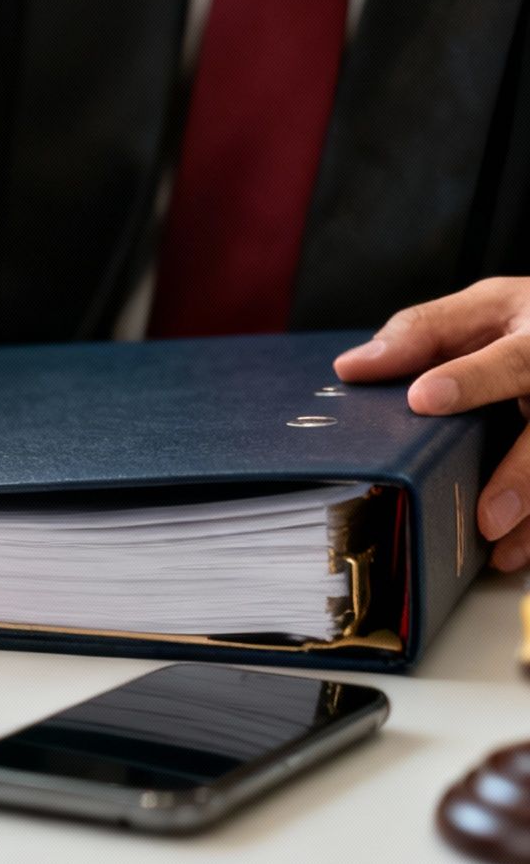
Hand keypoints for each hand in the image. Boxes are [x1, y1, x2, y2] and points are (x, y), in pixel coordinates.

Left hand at [334, 278, 529, 570]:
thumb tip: (352, 367)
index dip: (470, 379)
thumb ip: (421, 334)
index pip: (512, 359)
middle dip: (521, 474)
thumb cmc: (524, 321)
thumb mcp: (481, 310)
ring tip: (496, 546)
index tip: (422, 399)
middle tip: (486, 516)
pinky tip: (513, 553)